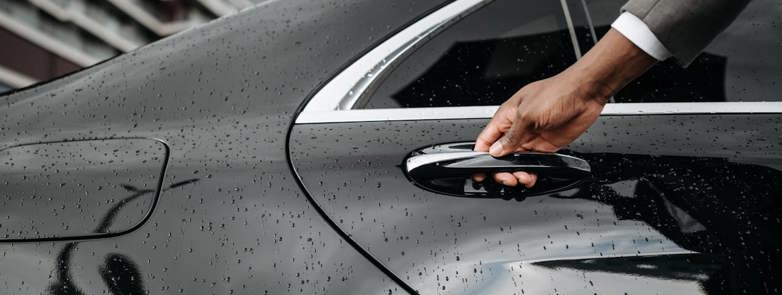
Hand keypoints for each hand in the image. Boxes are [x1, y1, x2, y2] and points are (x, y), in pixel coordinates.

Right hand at [473, 29, 656, 187]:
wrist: (585, 94)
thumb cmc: (557, 92)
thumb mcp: (527, 114)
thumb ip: (511, 136)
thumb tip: (496, 151)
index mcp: (507, 116)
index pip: (486, 140)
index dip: (480, 156)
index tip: (479, 171)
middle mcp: (518, 128)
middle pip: (500, 154)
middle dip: (501, 169)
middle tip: (507, 177)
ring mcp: (532, 137)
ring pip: (517, 161)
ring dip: (517, 172)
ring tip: (522, 178)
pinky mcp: (547, 145)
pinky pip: (535, 163)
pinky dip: (532, 172)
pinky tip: (532, 176)